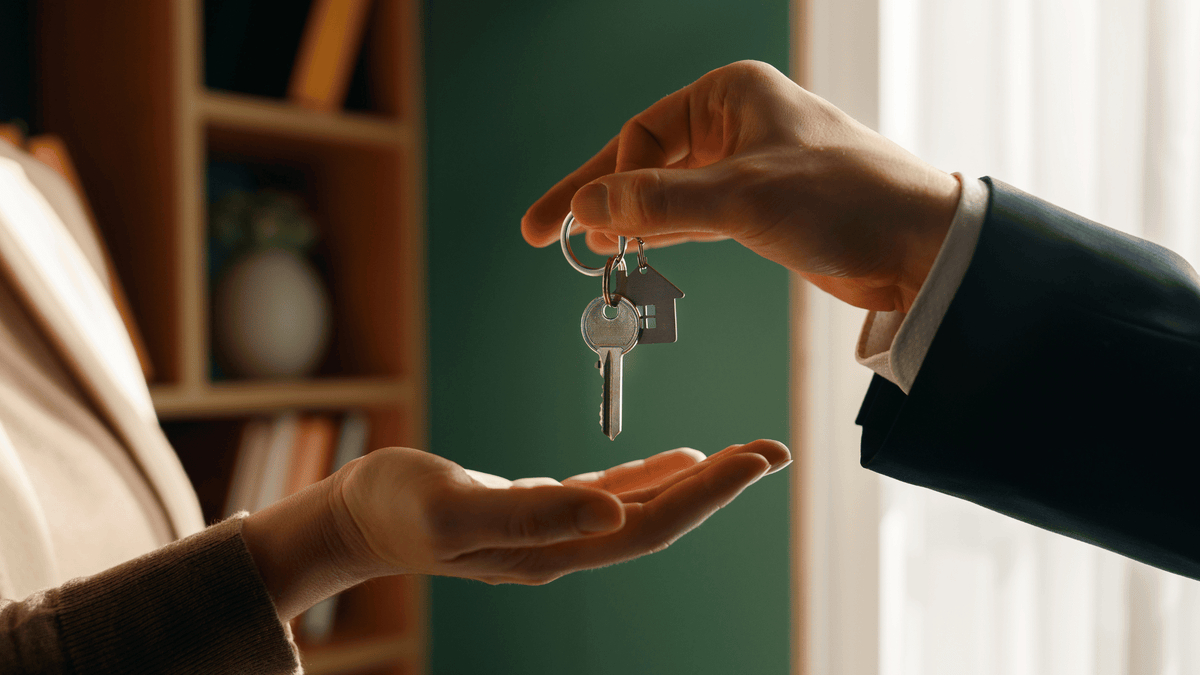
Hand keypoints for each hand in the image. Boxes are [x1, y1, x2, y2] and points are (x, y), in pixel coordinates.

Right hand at [334, 440, 788, 584]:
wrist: (355, 514)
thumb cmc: (394, 507)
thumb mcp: (453, 509)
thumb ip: (531, 515)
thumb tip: (614, 514)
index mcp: (552, 552)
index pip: (649, 526)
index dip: (706, 495)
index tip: (756, 460)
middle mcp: (565, 549)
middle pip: (660, 520)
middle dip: (721, 487)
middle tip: (775, 451)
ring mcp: (555, 533)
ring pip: (643, 508)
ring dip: (696, 483)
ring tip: (745, 455)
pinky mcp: (539, 512)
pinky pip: (610, 496)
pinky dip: (649, 477)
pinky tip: (676, 459)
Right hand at [521, 60, 960, 312]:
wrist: (920, 248)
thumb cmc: (847, 199)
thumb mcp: (742, 197)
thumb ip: (660, 202)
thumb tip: (587, 207)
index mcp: (733, 95)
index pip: (643, 134)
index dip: (607, 179)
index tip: (581, 221)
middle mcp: (737, 124)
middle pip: (646, 160)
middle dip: (601, 198)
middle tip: (546, 233)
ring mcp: (747, 167)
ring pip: (668, 192)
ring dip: (630, 221)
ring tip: (586, 249)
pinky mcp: (761, 208)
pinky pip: (694, 216)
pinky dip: (663, 234)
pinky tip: (632, 248)